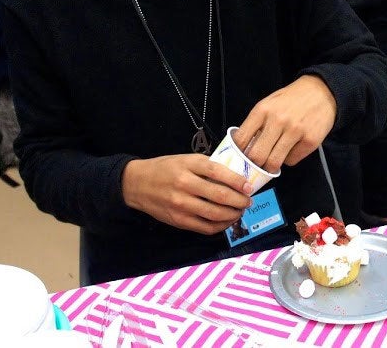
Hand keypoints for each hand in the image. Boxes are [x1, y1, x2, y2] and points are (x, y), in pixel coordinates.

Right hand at [122, 155, 252, 234]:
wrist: (137, 183)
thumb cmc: (165, 168)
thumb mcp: (186, 159)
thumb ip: (207, 167)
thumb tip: (235, 176)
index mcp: (189, 165)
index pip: (219, 173)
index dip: (238, 181)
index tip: (249, 186)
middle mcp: (185, 185)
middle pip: (220, 196)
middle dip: (240, 201)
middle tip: (248, 201)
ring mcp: (180, 204)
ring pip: (214, 214)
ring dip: (233, 214)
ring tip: (240, 211)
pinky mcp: (178, 220)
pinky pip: (205, 227)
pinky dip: (220, 226)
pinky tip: (226, 221)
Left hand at [233, 75, 336, 171]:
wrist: (322, 91)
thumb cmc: (292, 99)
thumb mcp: (269, 104)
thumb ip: (256, 123)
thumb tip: (244, 147)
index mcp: (262, 110)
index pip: (241, 140)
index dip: (238, 153)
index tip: (240, 157)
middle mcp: (278, 120)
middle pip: (256, 156)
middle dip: (254, 164)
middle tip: (257, 163)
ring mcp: (295, 131)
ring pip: (274, 162)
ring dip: (271, 166)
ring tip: (272, 161)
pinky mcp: (310, 141)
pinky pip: (292, 160)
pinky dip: (289, 158)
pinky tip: (291, 148)